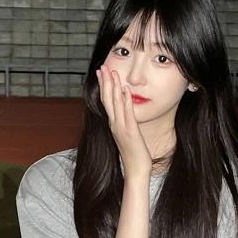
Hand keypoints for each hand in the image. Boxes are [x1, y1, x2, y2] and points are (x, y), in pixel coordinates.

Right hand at [96, 63, 152, 178]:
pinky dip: (125, 101)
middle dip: (105, 82)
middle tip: (103, 66)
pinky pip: (127, 113)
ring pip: (115, 103)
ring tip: (113, 72)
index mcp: (113, 124)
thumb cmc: (133, 155)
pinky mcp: (130, 132)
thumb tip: (123, 115)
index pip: (106, 102)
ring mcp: (121, 128)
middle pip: (107, 99)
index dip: (103, 86)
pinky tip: (125, 90)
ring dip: (114, 87)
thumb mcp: (127, 136)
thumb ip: (124, 124)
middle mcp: (115, 124)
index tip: (101, 73)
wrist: (135, 171)